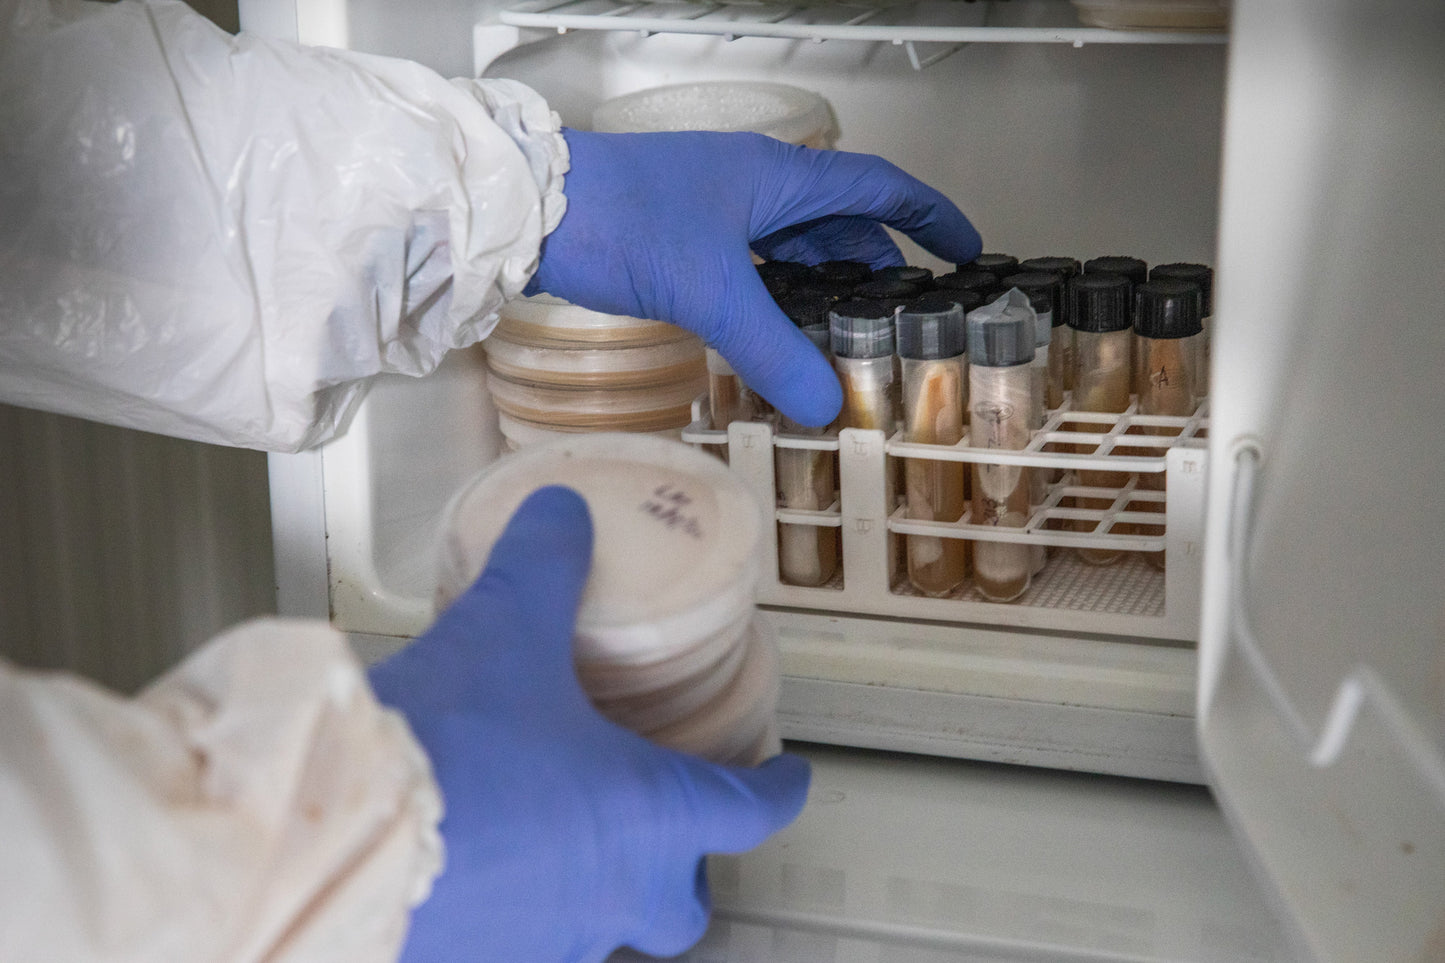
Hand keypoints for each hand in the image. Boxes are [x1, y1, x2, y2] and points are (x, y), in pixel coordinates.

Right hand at [367, 486, 810, 961]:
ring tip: (562, 826)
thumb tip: (565, 515)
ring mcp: (545, 938)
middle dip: (689, 870)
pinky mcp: (478, 955)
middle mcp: (610, 893)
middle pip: (682, 907)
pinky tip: (485, 853)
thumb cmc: (448, 746)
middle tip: (675, 828)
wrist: (337, 837)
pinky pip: (522, 935)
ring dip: (598, 880)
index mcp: (648, 813)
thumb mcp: (509, 624)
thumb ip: (549, 562)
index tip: (791, 778)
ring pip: (601, 925)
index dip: (779, 789)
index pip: (749, 810)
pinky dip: (521, 899)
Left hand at [526, 129, 982, 426]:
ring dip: (821, 284)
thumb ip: (773, 351)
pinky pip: (750, 265)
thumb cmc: (622, 222)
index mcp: (777, 177)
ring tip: (847, 334)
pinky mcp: (681, 238)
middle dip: (877, 262)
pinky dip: (774, 297)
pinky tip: (774, 335)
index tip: (966, 248)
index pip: (877, 187)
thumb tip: (826, 406)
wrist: (532, 211)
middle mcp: (752, 186)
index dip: (928, 215)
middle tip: (904, 314)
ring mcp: (715, 209)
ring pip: (790, 246)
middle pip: (837, 220)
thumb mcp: (711, 292)